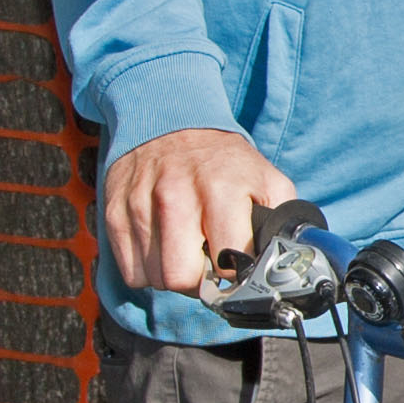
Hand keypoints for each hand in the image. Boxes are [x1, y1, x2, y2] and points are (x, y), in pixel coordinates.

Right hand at [103, 127, 290, 293]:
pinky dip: (147, 267)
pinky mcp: (114, 211)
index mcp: (221, 189)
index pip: (225, 264)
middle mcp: (175, 196)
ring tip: (185, 247)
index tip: (235, 262)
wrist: (169, 122)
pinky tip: (162, 244)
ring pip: (153, 278)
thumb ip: (281, 220)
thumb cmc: (222, 162)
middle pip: (181, 279)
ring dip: (172, 272)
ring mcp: (139, 204)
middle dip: (198, 280)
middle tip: (206, 261)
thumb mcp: (266, 180)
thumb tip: (289, 259)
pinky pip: (130, 270)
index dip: (233, 272)